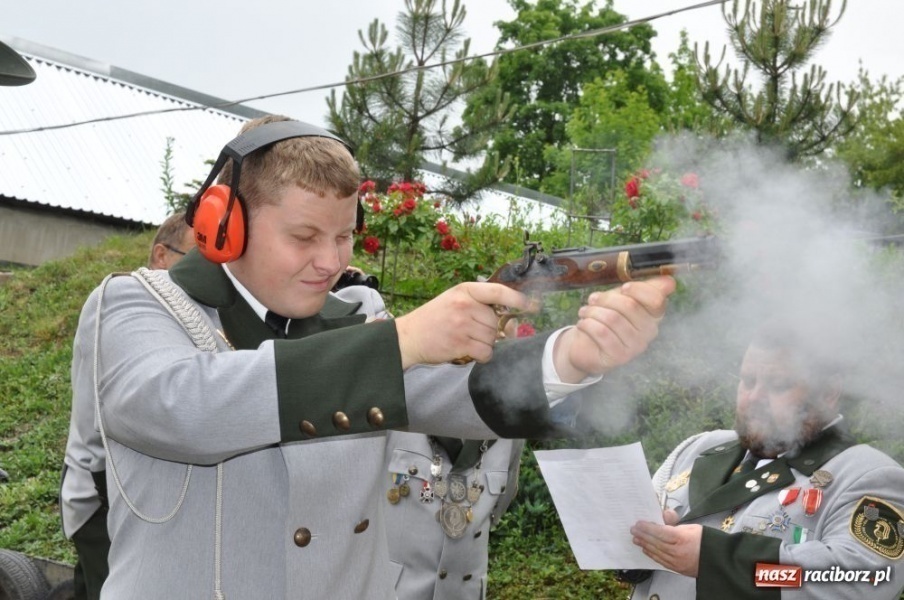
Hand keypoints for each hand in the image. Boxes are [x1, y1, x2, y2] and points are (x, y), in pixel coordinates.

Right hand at [394, 282, 532, 368]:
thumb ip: (480, 306)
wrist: (408, 337)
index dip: (518, 299)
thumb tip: (511, 323)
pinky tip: (467, 351)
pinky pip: (486, 352)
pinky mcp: (460, 343)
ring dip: (484, 344)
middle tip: (472, 332)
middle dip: (490, 330)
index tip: (531, 306)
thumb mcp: (454, 301)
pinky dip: (481, 355)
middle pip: (496, 321)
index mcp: (465, 291)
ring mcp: (462, 324)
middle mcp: (465, 305)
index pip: (498, 291)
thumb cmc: (434, 319)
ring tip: (465, 340)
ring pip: (492, 338)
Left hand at [552, 276, 675, 381]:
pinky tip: (583, 323)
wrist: (588, 347)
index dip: (638, 289)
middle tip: (593, 299)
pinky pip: (601, 332)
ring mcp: (635, 346)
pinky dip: (588, 324)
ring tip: (585, 312)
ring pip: (612, 318)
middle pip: (630, 305)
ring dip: (593, 311)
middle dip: (606, 298)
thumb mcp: (624, 299)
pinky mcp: (619, 356)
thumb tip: (670, 281)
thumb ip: (645, 288)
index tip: (623, 288)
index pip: (656, 300)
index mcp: (654, 316)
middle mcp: (649, 332)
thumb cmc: (607, 319)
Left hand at [630, 519, 702, 576]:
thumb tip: (664, 515)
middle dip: (643, 536)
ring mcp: (677, 562)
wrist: (717, 561)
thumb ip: (675, 523)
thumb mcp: (691, 527)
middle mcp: (678, 551)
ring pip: (657, 552)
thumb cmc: (705, 541)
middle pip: (656, 542)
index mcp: (682, 538)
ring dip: (645, 545)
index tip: (638, 524)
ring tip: (636, 539)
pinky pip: (661, 561)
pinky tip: (646, 549)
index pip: (660, 532)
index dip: (648, 528)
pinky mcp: (677, 569)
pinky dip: (652, 554)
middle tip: (633, 530)